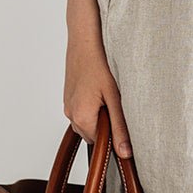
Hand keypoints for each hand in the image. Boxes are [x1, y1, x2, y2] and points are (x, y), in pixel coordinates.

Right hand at [63, 41, 134, 158]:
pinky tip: (102, 89)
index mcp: (81, 118)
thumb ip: (120, 127)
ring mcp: (68, 104)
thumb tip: (125, 153)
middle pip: (93, 133)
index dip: (115, 135)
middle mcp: (71, 114)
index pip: (100, 143)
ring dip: (100, 114)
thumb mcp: (115, 97)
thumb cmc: (99, 63)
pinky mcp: (69, 96)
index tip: (124, 122)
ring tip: (110, 94)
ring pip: (88, 121)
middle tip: (118, 103)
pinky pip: (83, 109)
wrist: (84, 39)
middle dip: (107, 124)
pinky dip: (94, 105)